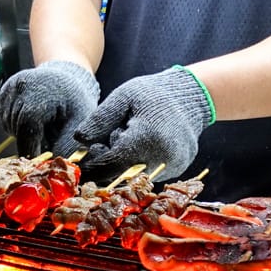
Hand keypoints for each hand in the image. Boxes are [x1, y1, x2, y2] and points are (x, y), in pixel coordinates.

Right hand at [0, 60, 99, 156]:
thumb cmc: (75, 99)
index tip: (40, 162)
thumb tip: (55, 164)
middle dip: (31, 141)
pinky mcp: (4, 92)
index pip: (26, 129)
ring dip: (24, 132)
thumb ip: (68, 143)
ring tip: (43, 123)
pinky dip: (18, 124)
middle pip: (17, 129)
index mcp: (38, 93)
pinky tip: (33, 117)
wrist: (67, 75)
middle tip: (48, 138)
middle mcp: (19, 87)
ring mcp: (9, 88)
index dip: (31, 150)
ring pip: (9, 126)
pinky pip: (6, 119)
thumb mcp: (80, 121)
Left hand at [74, 65, 213, 181]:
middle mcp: (163, 158)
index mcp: (147, 137)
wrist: (192, 95)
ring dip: (125, 163)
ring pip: (136, 176)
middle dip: (108, 163)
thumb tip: (80, 140)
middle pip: (122, 174)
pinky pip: (150, 173)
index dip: (93, 166)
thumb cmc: (152, 93)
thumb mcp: (123, 97)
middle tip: (103, 145)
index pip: (112, 163)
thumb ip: (100, 119)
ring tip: (128, 138)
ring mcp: (174, 166)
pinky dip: (140, 163)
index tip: (79, 165)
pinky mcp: (179, 169)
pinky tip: (142, 145)